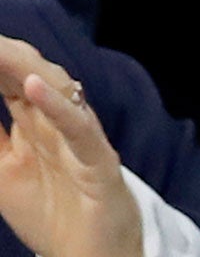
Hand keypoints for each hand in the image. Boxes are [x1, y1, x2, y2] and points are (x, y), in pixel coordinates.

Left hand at [0, 38, 142, 256]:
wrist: (92, 256)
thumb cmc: (51, 214)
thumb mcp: (2, 174)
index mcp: (35, 123)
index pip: (9, 81)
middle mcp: (59, 122)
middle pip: (31, 76)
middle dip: (4, 54)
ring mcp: (81, 138)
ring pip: (59, 92)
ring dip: (25, 68)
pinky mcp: (99, 160)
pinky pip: (80, 128)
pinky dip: (59, 107)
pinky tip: (33, 88)